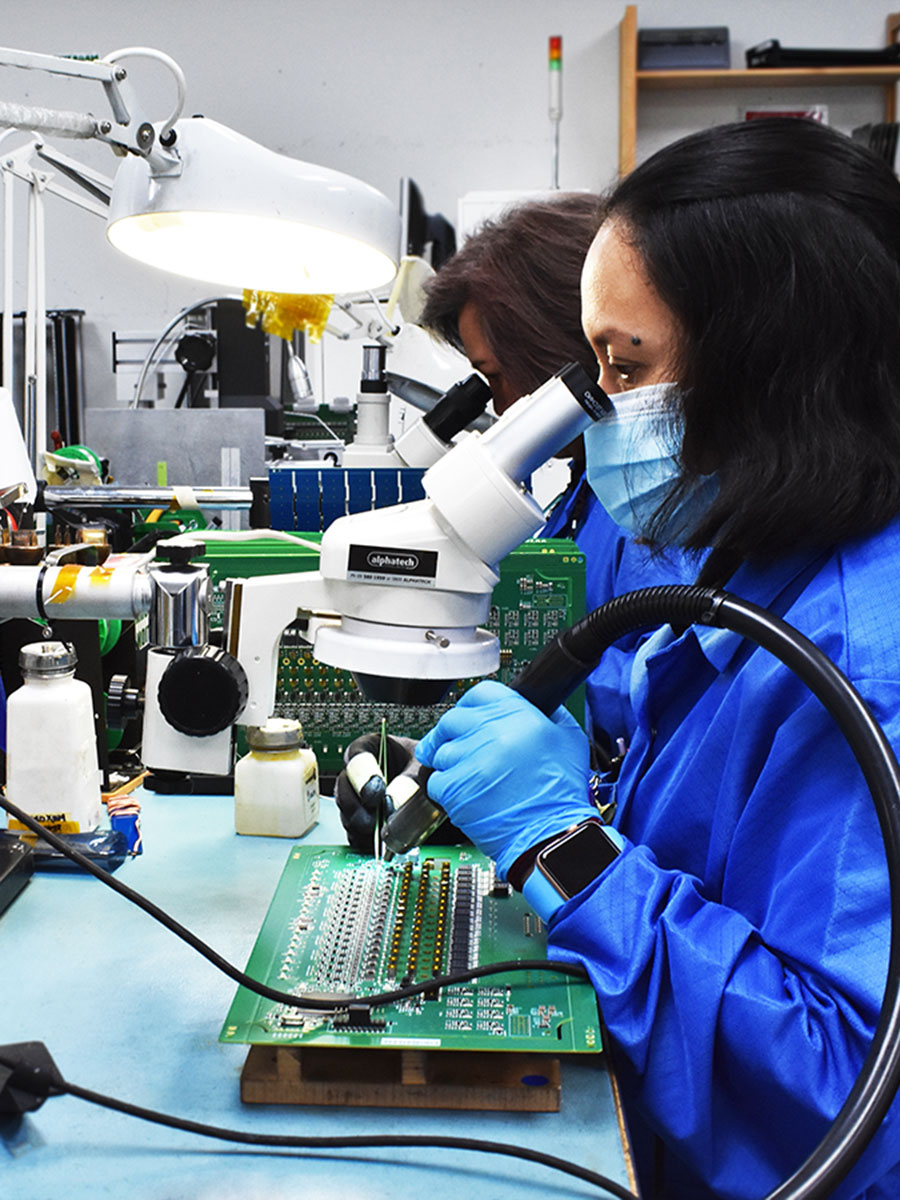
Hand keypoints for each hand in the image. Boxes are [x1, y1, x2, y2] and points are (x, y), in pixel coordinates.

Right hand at [335, 732, 465, 851]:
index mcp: (376, 749)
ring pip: (346, 812)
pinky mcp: (365, 823)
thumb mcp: (425, 768)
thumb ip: (409, 780)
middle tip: (373, 818)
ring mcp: (361, 799)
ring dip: (360, 825)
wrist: (445, 794)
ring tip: (380, 832)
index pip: (356, 755)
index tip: (376, 792)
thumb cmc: (434, 772)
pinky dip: (364, 841)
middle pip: (343, 786)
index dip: (362, 775)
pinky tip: (380, 843)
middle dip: (356, 805)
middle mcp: (364, 773)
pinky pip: (354, 834)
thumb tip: (393, 801)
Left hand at [415, 680, 595, 877]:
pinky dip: (445, 789)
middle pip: (451, 720)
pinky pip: (435, 780)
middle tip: (456, 748)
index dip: (472, 706)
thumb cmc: (561, 794)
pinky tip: (467, 797)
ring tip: (471, 779)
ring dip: (449, 763)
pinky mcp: (454, 788)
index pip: (478, 694)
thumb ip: (548, 713)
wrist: (552, 836)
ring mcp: (469, 759)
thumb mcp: (568, 739)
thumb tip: (533, 703)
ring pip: (440, 751)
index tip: (467, 718)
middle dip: (451, 733)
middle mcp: (490, 731)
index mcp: (517, 714)